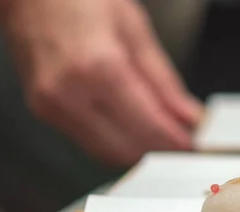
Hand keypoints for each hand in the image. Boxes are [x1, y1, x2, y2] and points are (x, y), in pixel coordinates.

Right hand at [0, 0, 202, 165]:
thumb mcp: (134, 29)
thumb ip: (163, 81)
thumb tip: (187, 116)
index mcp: (99, 66)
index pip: (149, 124)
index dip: (176, 140)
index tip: (195, 143)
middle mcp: (70, 92)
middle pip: (129, 147)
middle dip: (161, 149)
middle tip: (183, 139)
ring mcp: (53, 106)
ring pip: (109, 153)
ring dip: (139, 151)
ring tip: (161, 134)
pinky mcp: (44, 113)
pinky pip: (90, 143)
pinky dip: (116, 142)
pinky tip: (132, 130)